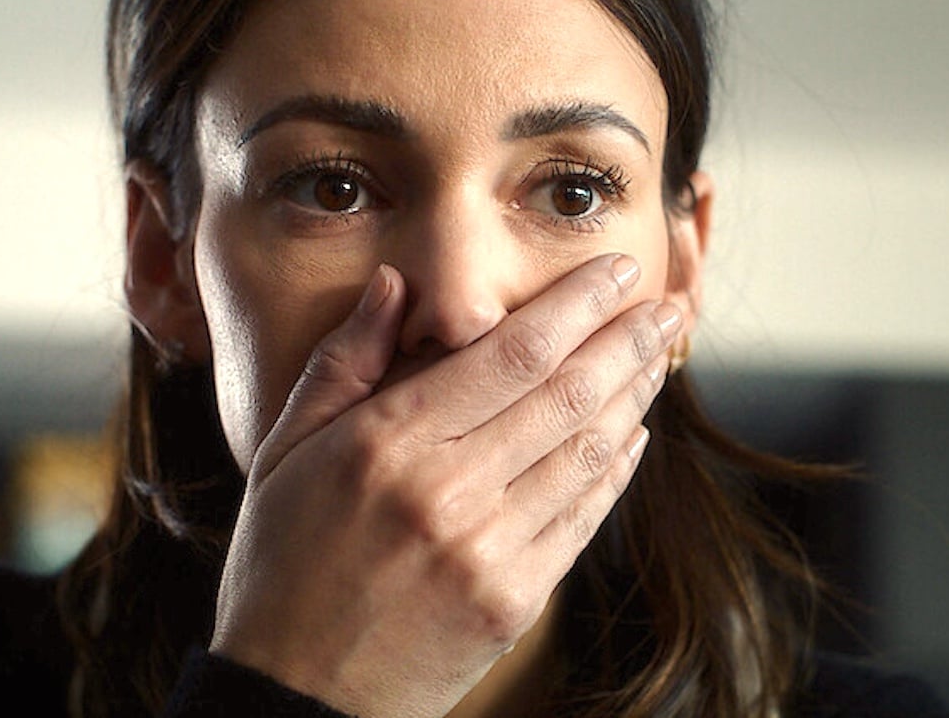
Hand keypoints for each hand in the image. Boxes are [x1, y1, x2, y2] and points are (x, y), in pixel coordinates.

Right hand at [210, 254, 679, 717]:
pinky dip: (615, 470)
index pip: (509, 353)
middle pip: (565, 394)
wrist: (295, 693)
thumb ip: (343, 362)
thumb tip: (394, 284)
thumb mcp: (283, 453)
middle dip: (628, 340)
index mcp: (386, 445)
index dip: (575, 306)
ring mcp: (489, 552)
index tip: (613, 272)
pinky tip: (631, 436)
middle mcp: (447, 492)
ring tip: (658, 358)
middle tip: (668, 305)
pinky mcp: (514, 602)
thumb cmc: (280, 564)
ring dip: (633, 397)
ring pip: (585, 452)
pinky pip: (582, 519)